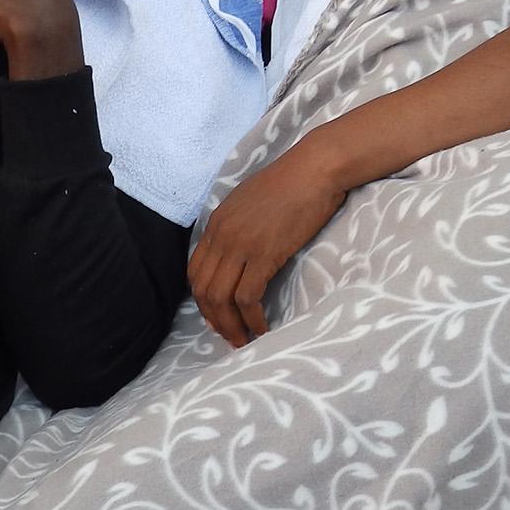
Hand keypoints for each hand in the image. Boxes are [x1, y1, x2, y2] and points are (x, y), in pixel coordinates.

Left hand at [189, 136, 347, 347]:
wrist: (315, 168)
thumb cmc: (291, 183)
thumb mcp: (250, 202)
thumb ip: (236, 226)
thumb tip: (236, 254)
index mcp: (216, 223)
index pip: (195, 271)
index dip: (202, 300)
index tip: (216, 317)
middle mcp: (222, 235)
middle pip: (204, 289)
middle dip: (214, 319)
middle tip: (230, 336)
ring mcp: (241, 245)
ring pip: (221, 298)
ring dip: (230, 326)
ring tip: (244, 341)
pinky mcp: (264, 254)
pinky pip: (247, 297)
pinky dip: (252, 319)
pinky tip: (262, 328)